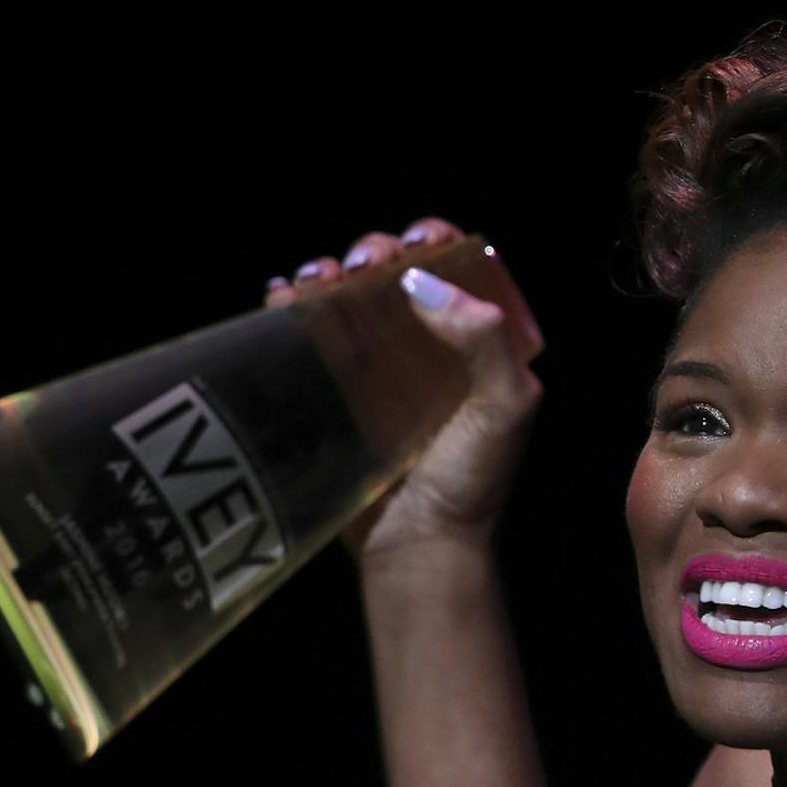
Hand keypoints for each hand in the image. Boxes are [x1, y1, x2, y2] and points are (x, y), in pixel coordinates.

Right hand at [267, 216, 542, 561]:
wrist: (418, 545)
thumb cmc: (470, 481)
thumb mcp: (503, 408)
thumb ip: (485, 341)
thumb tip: (420, 282)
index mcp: (474, 346)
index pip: (454, 272)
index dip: (435, 243)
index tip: (417, 241)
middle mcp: (424, 349)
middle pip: (392, 274)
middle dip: (374, 252)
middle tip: (363, 265)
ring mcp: (375, 371)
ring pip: (346, 297)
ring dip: (329, 273)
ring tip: (319, 278)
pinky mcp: (333, 393)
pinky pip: (308, 335)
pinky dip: (292, 305)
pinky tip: (283, 296)